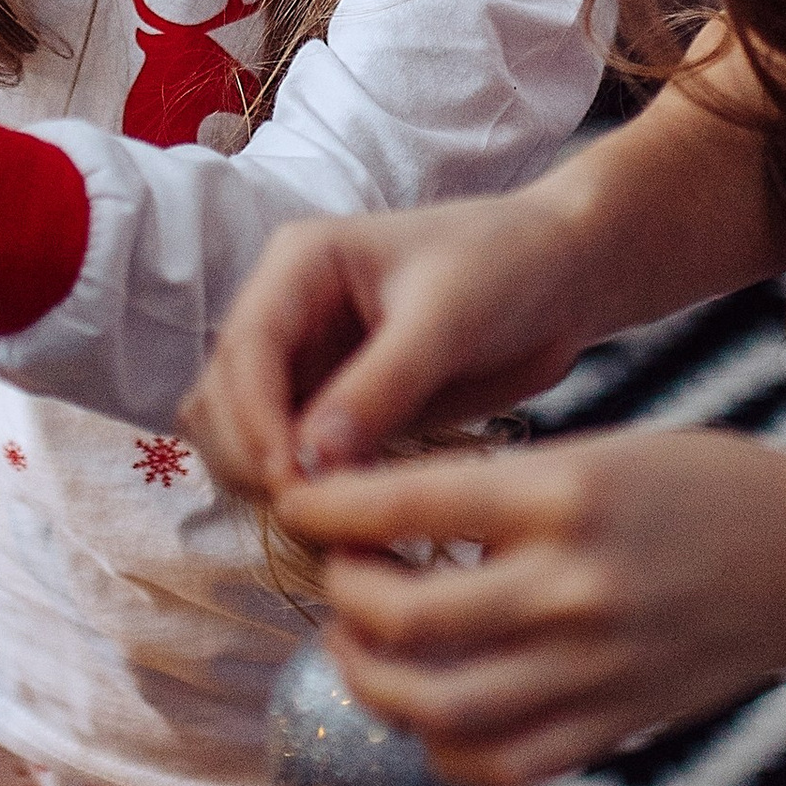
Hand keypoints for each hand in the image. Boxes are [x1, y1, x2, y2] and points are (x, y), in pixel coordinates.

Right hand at [179, 189, 603, 496]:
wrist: (562, 276)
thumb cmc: (507, 266)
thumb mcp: (447, 318)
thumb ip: (381, 385)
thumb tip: (311, 460)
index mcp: (299, 264)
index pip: (245, 348)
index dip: (254, 420)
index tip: (289, 481)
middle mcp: (287, 313)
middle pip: (223, 399)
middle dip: (252, 457)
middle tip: (312, 514)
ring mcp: (306, 363)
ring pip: (243, 436)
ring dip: (267, 481)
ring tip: (330, 521)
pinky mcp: (334, 408)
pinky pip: (292, 459)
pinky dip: (304, 491)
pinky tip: (347, 518)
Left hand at [273, 427, 785, 785]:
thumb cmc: (697, 488)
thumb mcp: (593, 452)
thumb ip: (490, 490)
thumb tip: (369, 520)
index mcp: (565, 494)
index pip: (406, 503)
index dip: (329, 506)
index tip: (297, 502)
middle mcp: (571, 588)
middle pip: (399, 616)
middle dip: (341, 594)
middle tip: (338, 574)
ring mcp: (589, 671)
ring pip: (428, 705)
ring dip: (368, 678)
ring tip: (358, 644)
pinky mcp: (607, 729)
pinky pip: (491, 763)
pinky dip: (437, 743)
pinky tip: (426, 706)